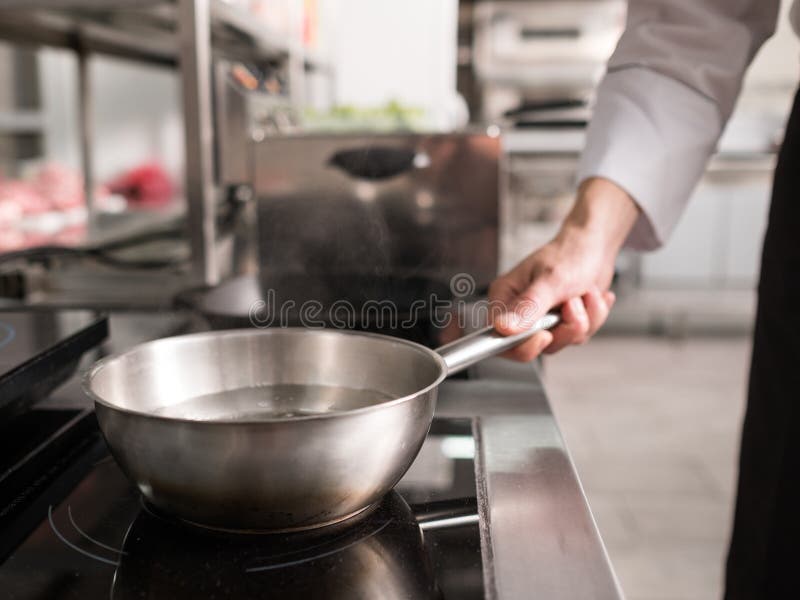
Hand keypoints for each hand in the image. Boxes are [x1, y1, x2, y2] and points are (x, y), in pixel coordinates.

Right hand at [489, 177, 639, 360]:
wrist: (596, 246)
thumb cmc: (570, 253)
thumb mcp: (551, 280)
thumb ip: (527, 306)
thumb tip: (503, 328)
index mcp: (505, 297)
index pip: (500, 338)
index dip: (523, 344)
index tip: (546, 334)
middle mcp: (519, 311)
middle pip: (535, 345)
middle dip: (564, 328)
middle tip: (573, 305)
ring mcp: (542, 319)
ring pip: (561, 341)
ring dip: (582, 320)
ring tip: (585, 293)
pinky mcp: (561, 323)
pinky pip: (576, 336)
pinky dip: (592, 318)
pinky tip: (591, 297)